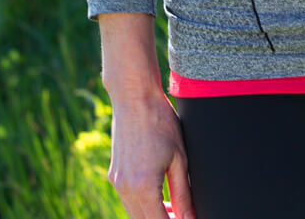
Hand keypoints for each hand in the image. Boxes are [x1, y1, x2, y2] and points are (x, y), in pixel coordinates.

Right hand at [107, 90, 194, 218]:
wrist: (134, 97)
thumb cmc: (160, 122)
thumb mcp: (179, 158)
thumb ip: (183, 193)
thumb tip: (189, 218)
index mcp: (143, 187)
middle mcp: (125, 189)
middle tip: (184, 215)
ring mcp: (117, 182)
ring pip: (135, 214)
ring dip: (153, 215)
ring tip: (175, 208)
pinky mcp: (114, 174)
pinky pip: (128, 200)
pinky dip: (143, 204)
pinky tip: (160, 195)